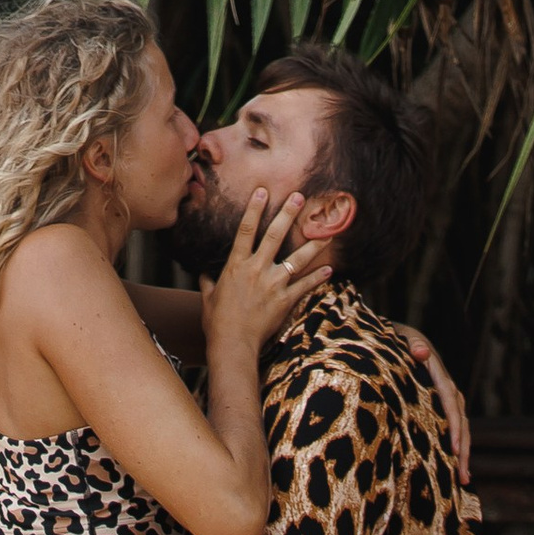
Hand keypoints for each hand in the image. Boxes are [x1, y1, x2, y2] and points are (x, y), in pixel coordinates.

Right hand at [197, 185, 330, 366]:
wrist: (232, 344)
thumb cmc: (216, 322)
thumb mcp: (208, 298)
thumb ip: (208, 282)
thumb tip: (204, 273)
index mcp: (236, 265)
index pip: (246, 230)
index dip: (254, 209)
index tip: (263, 191)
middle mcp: (256, 269)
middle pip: (274, 236)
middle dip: (287, 214)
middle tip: (299, 197)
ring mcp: (273, 284)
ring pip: (296, 259)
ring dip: (312, 244)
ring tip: (326, 232)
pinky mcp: (284, 300)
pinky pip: (304, 286)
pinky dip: (318, 278)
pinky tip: (329, 270)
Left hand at [394, 322, 470, 481]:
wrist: (395, 338)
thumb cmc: (395, 340)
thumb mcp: (401, 338)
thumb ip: (411, 345)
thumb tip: (422, 351)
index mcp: (438, 372)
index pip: (451, 402)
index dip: (454, 426)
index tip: (454, 449)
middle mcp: (447, 386)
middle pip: (461, 420)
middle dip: (463, 449)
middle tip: (462, 475)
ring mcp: (445, 397)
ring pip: (461, 427)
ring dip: (463, 453)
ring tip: (463, 480)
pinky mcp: (439, 406)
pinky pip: (452, 428)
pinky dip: (456, 447)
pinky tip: (455, 469)